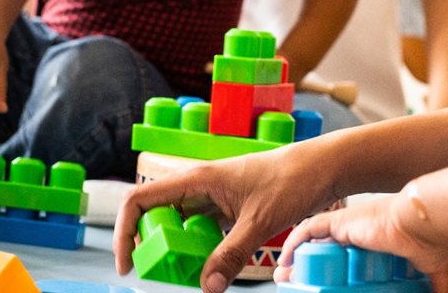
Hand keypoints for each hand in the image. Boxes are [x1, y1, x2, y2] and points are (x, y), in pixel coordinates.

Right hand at [114, 144, 339, 292]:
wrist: (324, 167)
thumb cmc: (292, 180)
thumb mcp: (260, 221)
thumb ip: (231, 254)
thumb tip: (206, 287)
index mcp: (196, 179)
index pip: (139, 200)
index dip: (124, 231)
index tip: (128, 263)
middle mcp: (199, 185)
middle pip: (155, 215)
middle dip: (152, 245)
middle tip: (164, 273)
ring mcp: (214, 195)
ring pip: (178, 224)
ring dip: (176, 249)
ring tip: (188, 273)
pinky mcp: (229, 206)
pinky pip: (201, 229)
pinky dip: (199, 248)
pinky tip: (211, 264)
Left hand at [278, 194, 447, 292]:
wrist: (423, 222)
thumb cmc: (431, 240)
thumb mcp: (435, 270)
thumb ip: (441, 288)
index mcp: (374, 240)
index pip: (347, 252)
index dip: (331, 266)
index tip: (320, 284)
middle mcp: (357, 230)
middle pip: (324, 248)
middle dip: (306, 265)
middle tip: (293, 283)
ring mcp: (346, 224)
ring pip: (312, 239)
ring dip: (296, 256)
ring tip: (284, 276)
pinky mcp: (339, 221)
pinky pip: (308, 229)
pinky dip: (295, 243)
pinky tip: (286, 260)